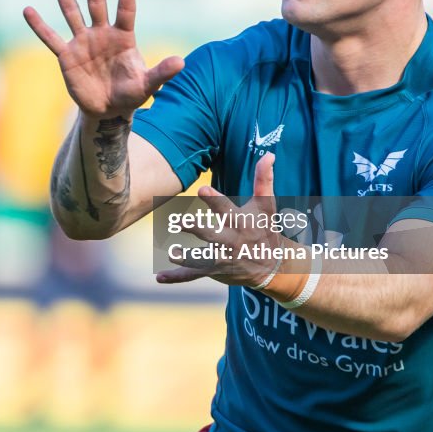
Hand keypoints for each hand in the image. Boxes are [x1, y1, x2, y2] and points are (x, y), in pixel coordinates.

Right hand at [23, 0, 183, 117]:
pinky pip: (51, 38)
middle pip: (96, 2)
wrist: (108, 109)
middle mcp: (102, 33)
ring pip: (71, 12)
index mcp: (123, 37)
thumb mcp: (147, 85)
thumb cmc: (131, 94)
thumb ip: (161, 72)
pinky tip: (27, 10)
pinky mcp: (67, 56)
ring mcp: (83, 42)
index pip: (126, 10)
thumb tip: (182, 62)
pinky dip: (39, 26)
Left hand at [157, 153, 281, 285]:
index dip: (215, 200)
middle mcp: (230, 241)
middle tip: (180, 222)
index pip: (226, 209)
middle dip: (196, 228)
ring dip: (186, 257)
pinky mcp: (214, 270)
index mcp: (240, 222)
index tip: (203, 188)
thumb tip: (268, 154)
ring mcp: (222, 257)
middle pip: (211, 234)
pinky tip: (159, 277)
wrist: (273, 265)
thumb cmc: (265, 228)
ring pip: (201, 258)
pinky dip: (177, 277)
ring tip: (172, 253)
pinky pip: (193, 275)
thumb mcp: (266, 205)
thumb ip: (263, 179)